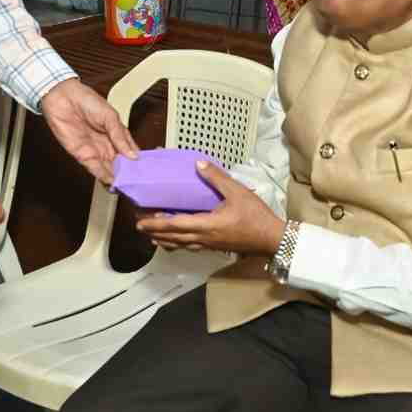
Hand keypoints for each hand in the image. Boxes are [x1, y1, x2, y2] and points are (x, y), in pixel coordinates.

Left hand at [41, 78, 138, 183]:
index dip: (137, 161)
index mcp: (117, 134)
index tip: (145, 171)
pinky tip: (112, 183)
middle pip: (120, 164)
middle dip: (128, 173)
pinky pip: (95, 169)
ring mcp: (95, 151)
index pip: (130, 152)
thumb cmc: (86, 101)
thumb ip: (120, 136)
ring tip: (127, 186)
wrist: (63, 98)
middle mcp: (107, 144)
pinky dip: (104, 177)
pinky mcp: (82, 155)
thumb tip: (132, 154)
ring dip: (117, 178)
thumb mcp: (110, 116)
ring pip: (109, 169)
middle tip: (137, 183)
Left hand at [136, 161, 284, 256]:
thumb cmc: (255, 215)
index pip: (174, 225)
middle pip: (172, 238)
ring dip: (164, 239)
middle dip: (154, 232)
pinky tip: (176, 241)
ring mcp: (208, 245)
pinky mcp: (215, 247)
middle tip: (140, 225)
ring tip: (152, 234)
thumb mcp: (237, 191)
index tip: (140, 221)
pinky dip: (177, 243)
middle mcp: (203, 238)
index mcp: (206, 225)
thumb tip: (197, 164)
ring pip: (180, 245)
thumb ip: (216, 178)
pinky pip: (190, 247)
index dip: (155, 223)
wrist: (271, 239)